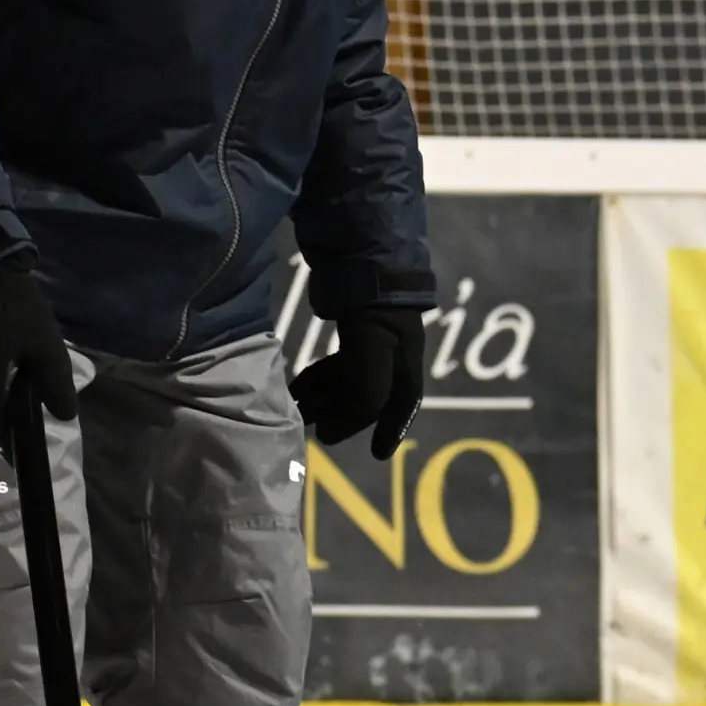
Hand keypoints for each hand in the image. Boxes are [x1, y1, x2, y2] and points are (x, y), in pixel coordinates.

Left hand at [290, 308, 427, 452]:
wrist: (361, 249)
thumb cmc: (372, 299)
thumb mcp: (371, 343)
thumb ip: (364, 386)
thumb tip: (344, 426)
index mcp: (405, 360)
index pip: (401, 403)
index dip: (391, 429)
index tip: (379, 455)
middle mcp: (392, 353)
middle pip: (370, 395)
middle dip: (344, 415)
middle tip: (316, 430)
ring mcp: (370, 339)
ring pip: (349, 380)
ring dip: (326, 398)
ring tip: (300, 408)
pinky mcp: (350, 325)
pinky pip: (337, 363)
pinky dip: (320, 378)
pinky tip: (299, 385)